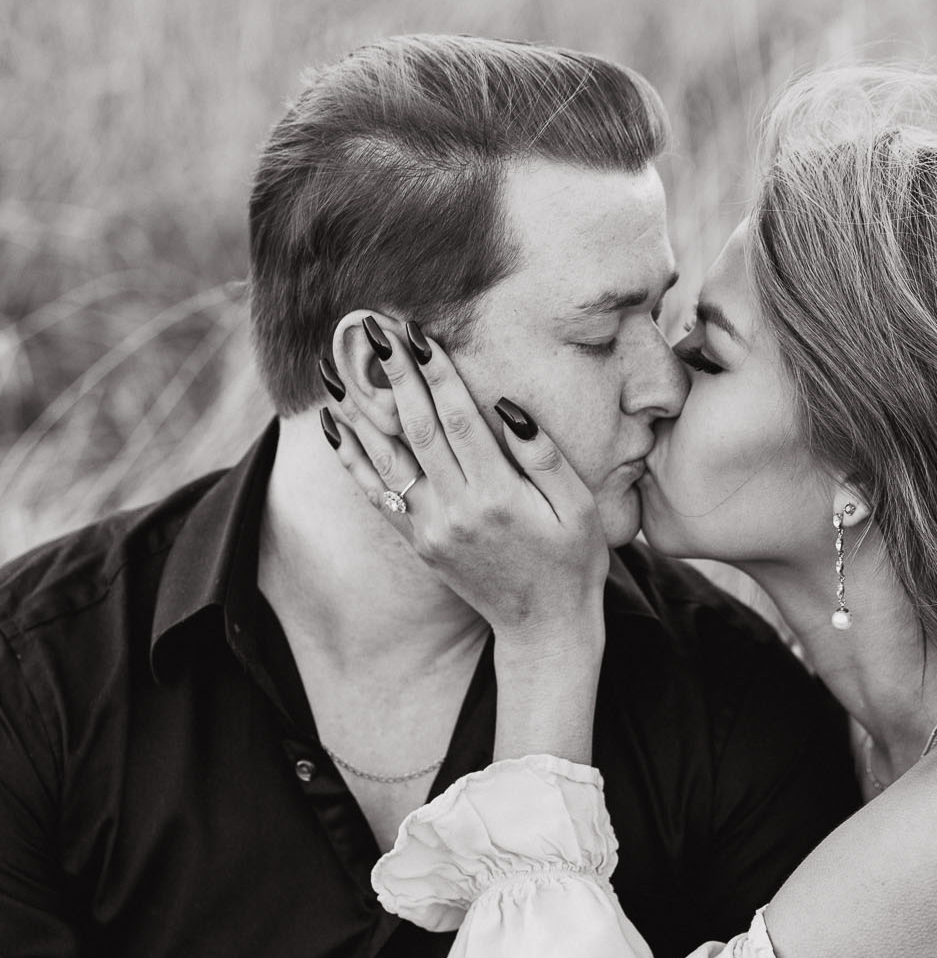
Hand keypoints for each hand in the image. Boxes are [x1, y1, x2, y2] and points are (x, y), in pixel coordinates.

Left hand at [326, 313, 608, 645]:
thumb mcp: (579, 508)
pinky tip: (337, 425)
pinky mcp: (419, 542)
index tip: (418, 332)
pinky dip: (354, 458)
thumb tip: (506, 407)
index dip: (438, 373)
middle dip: (396, 375)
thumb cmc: (572, 562)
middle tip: (374, 328)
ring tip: (338, 365)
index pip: (460, 419)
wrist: (545, 628)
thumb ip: (544, 456)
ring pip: (388, 458)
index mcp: (498, 496)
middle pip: (418, 429)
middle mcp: (457, 510)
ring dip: (361, 409)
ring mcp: (432, 528)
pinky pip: (377, 494)